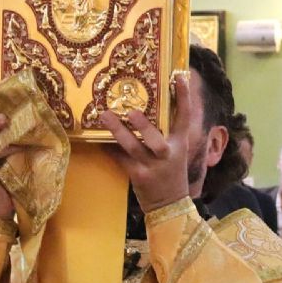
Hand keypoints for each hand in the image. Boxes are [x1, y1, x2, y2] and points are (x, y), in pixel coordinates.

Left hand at [100, 73, 193, 212]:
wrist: (170, 205)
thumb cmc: (170, 173)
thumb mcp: (176, 152)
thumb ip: (167, 132)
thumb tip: (150, 104)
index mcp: (180, 144)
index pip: (185, 118)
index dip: (184, 97)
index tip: (179, 77)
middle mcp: (167, 155)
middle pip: (155, 139)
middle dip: (143, 126)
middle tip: (131, 111)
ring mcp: (152, 167)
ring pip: (133, 148)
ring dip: (118, 132)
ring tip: (105, 116)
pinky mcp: (137, 176)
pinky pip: (120, 159)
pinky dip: (108, 148)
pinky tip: (96, 137)